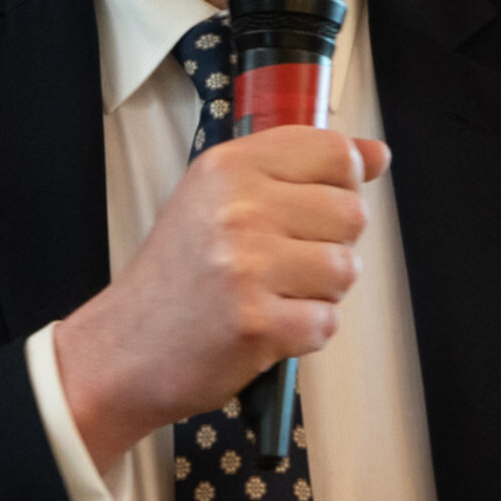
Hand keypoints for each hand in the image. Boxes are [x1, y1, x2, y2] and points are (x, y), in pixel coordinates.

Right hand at [54, 128, 389, 467]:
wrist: (123, 349)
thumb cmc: (179, 273)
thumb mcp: (222, 196)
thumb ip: (300, 166)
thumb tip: (377, 153)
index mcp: (230, 166)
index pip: (335, 152)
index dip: (341, 183)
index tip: (313, 206)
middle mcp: (238, 208)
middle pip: (352, 213)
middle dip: (329, 244)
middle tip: (280, 262)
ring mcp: (247, 267)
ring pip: (345, 270)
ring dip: (319, 292)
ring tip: (270, 294)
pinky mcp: (257, 323)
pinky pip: (326, 322)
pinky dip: (304, 333)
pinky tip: (266, 327)